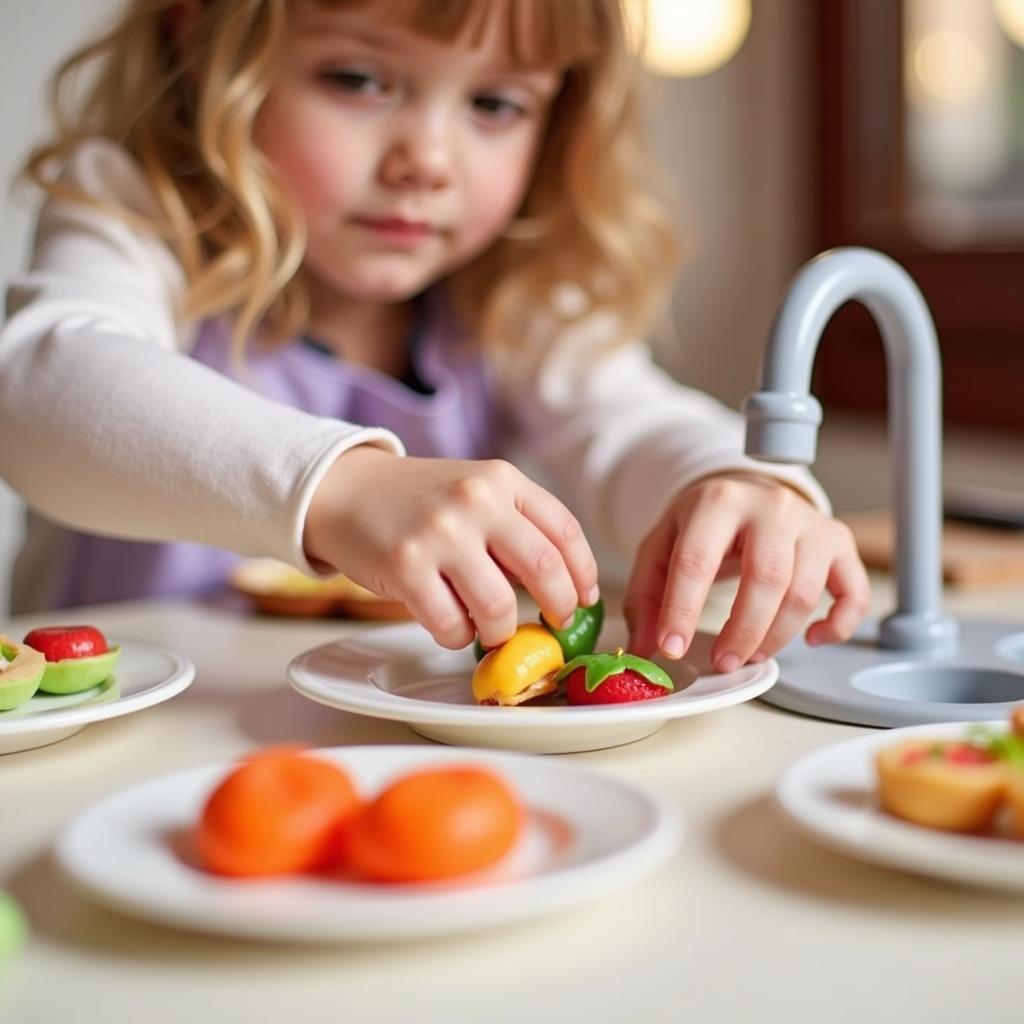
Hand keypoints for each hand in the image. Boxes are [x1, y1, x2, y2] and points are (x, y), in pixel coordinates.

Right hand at [304, 447, 599, 650]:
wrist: (345, 491)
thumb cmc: (419, 501)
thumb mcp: (474, 492)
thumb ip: (515, 527)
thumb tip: (562, 589)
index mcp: (502, 478)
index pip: (564, 531)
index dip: (584, 574)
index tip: (585, 599)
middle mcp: (476, 499)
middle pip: (545, 569)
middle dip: (559, 608)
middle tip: (554, 624)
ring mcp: (440, 532)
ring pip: (499, 606)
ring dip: (502, 629)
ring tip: (492, 628)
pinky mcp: (406, 565)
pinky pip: (451, 624)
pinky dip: (458, 636)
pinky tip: (450, 623)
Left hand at [624, 473, 869, 670]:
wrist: (746, 494)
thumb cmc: (703, 527)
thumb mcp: (661, 548)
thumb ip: (646, 596)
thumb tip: (646, 647)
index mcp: (718, 502)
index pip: (698, 560)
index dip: (682, 610)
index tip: (672, 648)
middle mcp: (771, 506)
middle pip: (766, 577)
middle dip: (743, 630)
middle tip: (724, 662)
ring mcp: (810, 523)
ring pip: (805, 591)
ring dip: (778, 635)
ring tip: (751, 654)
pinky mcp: (838, 542)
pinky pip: (853, 592)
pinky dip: (839, 625)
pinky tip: (812, 638)